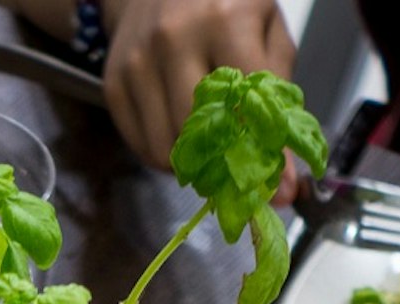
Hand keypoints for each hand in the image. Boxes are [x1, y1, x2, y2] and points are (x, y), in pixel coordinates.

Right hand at [97, 0, 292, 171]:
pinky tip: (181, 140)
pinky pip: (140, 143)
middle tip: (240, 174)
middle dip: (225, 165)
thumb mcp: (266, 29)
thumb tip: (285, 175)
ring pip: (166, 146)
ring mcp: (138, 61)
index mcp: (227, 19)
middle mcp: (176, 39)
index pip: (251, 102)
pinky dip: (164, 156)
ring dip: (193, 166)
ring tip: (210, 155)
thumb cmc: (223, 6)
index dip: (268, 152)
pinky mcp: (113, 82)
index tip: (283, 190)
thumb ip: (279, 94)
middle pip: (201, 133)